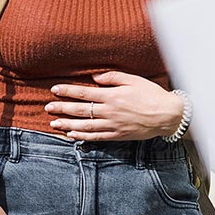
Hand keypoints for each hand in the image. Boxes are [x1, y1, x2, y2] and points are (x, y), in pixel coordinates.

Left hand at [47, 72, 183, 140]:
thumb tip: (95, 78)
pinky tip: (72, 135)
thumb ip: (113, 77)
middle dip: (62, 109)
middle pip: (80, 110)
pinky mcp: (118, 135)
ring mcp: (113, 125)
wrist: (167, 115)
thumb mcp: (134, 80)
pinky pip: (96, 137)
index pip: (84, 93)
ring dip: (68, 125)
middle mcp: (110, 111)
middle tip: (47, 108)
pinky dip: (83, 137)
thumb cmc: (151, 94)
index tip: (55, 89)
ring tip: (54, 123)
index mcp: (112, 95)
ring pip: (85, 126)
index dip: (68, 91)